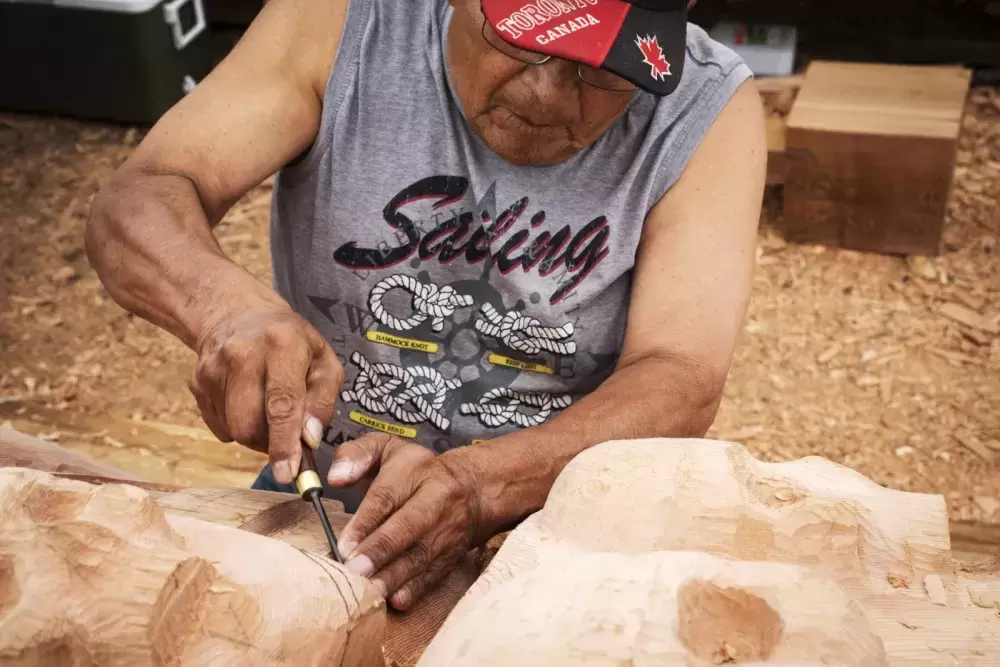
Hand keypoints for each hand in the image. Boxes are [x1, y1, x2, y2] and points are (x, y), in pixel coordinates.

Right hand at [189, 292, 343, 483]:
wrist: (239, 314)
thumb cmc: (292, 342)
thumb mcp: (324, 361)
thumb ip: (324, 401)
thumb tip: (308, 439)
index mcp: (283, 344)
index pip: (281, 404)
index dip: (284, 444)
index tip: (288, 474)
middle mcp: (243, 354)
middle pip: (250, 425)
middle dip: (270, 443)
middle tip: (285, 434)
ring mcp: (214, 368)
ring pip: (234, 430)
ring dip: (255, 435)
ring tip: (267, 411)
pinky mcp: (197, 381)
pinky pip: (219, 426)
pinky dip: (236, 426)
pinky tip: (247, 402)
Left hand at [329, 433, 483, 610]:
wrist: (473, 488)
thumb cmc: (415, 471)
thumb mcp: (386, 448)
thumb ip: (356, 455)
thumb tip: (336, 477)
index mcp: (415, 469)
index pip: (387, 496)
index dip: (365, 522)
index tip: (343, 545)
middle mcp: (437, 498)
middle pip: (407, 526)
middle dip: (380, 551)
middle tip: (354, 571)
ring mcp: (449, 528)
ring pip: (421, 554)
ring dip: (393, 576)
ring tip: (368, 592)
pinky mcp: (453, 553)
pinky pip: (435, 572)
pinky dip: (416, 589)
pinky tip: (397, 600)